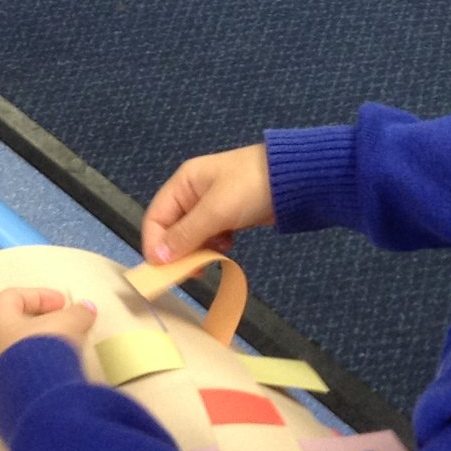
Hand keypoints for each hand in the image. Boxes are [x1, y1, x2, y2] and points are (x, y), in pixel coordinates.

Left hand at [0, 288, 97, 394]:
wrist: (32, 402)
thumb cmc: (42, 353)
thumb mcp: (67, 325)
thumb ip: (77, 313)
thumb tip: (86, 309)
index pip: (12, 297)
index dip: (40, 296)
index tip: (63, 305)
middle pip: (7, 326)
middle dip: (36, 325)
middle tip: (60, 329)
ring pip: (7, 355)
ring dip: (31, 351)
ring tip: (56, 356)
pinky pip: (9, 379)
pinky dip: (27, 374)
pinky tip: (47, 380)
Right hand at [141, 144, 273, 263]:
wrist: (294, 179)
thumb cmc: (250, 188)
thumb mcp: (215, 211)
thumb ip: (185, 235)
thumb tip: (156, 259)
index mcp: (183, 183)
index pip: (155, 218)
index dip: (155, 245)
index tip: (165, 271)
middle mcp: (192, 193)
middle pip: (172, 229)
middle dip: (180, 251)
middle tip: (194, 271)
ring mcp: (211, 204)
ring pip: (192, 236)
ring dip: (199, 250)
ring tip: (214, 259)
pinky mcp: (228, 215)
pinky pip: (211, 235)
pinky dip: (216, 245)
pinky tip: (228, 247)